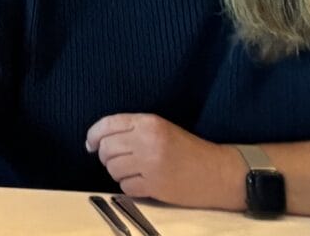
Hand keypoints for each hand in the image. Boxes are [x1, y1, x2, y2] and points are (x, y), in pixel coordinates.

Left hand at [85, 113, 244, 207]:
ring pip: (113, 169)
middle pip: (106, 149)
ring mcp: (150, 165)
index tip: (90, 144)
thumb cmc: (188, 149)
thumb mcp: (160, 128)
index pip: (107, 125)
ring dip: (118, 172)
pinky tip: (141, 183)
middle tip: (118, 160)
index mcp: (148, 122)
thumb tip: (95, 141)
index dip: (93, 135)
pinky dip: (129, 187)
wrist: (218, 173)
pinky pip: (125, 187)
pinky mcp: (155, 186)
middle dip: (106, 156)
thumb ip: (130, 129)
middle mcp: (147, 141)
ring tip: (133, 171)